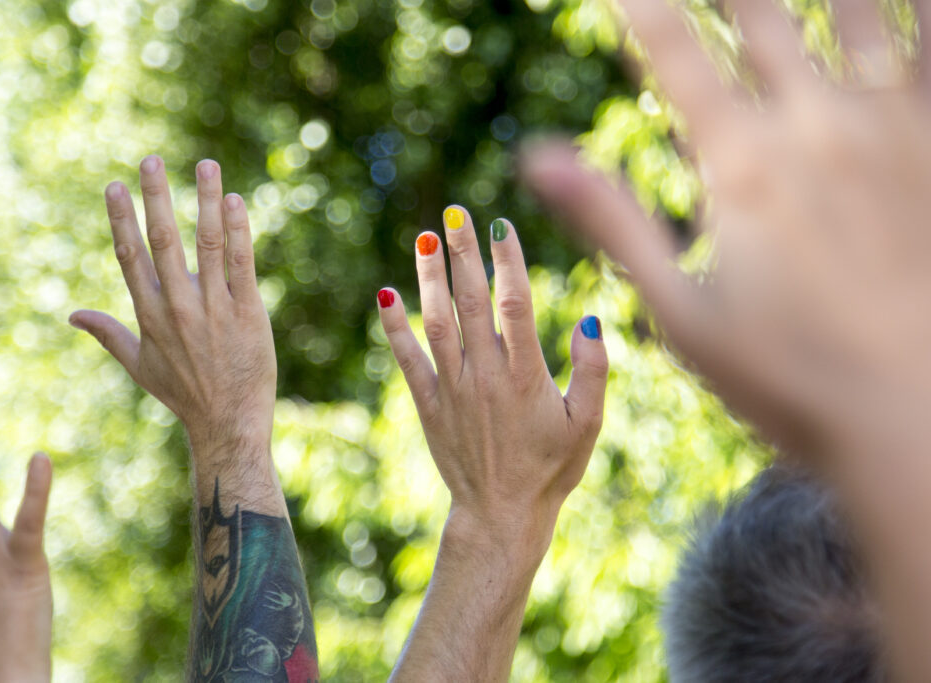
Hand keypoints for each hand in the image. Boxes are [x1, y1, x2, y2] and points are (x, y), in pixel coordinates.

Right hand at [69, 156, 275, 458]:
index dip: (121, 219)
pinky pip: (242, 263)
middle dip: (157, 197)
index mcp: (150, 314)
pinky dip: (239, 231)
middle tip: (152, 159)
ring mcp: (215, 307)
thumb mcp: (139, 365)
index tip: (114, 186)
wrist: (228, 421)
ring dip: (206, 201)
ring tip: (206, 165)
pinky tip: (236, 202)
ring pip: (208, 244)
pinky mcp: (249, 311)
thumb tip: (72, 314)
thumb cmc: (184, 394)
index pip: (130, 257)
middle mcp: (180, 306)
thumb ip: (108, 334)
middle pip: (165, 241)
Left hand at [378, 206, 607, 547]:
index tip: (500, 227)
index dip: (507, 261)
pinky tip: (385, 295)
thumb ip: (593, 369)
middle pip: (470, 302)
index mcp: (526, 376)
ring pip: (436, 322)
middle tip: (455, 215)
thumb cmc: (552, 467)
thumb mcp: (589, 423)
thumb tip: (591, 316)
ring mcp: (452, 389)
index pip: (515, 304)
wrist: (501, 513)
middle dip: (462, 255)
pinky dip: (394, 327)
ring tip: (423, 239)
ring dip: (429, 279)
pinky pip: (407, 359)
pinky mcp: (428, 404)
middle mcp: (485, 375)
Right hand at [521, 0, 930, 456]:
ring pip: (859, 12)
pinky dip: (918, 16)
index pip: (674, 53)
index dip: (641, 8)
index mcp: (743, 166)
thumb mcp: (680, 310)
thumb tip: (534, 159)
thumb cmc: (787, 378)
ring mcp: (895, 127)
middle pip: (762, 16)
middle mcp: (818, 128)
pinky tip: (908, 8)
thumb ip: (611, 221)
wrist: (914, 417)